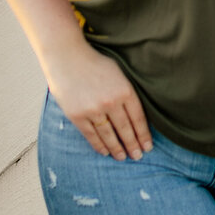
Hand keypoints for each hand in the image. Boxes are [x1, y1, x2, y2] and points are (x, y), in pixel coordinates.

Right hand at [44, 39, 152, 159]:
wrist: (67, 56)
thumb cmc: (95, 62)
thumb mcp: (119, 72)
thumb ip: (127, 91)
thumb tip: (137, 113)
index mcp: (125, 90)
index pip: (138, 119)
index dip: (143, 135)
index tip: (148, 147)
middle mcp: (111, 102)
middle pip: (125, 130)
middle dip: (133, 145)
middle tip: (137, 157)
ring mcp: (93, 110)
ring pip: (109, 135)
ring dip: (117, 149)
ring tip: (123, 158)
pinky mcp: (77, 115)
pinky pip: (91, 135)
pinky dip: (99, 145)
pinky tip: (105, 152)